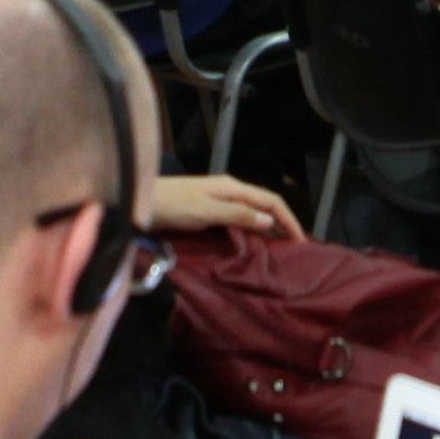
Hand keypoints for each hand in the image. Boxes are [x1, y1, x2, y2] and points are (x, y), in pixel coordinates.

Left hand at [147, 171, 300, 238]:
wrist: (138, 200)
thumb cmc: (171, 205)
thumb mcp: (206, 211)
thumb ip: (237, 214)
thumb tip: (268, 220)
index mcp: (232, 187)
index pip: (271, 201)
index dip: (289, 220)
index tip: (301, 242)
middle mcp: (228, 191)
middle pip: (264, 205)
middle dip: (282, 224)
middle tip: (294, 250)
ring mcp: (217, 200)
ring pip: (252, 213)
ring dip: (267, 229)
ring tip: (278, 251)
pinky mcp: (206, 211)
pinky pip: (237, 220)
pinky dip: (250, 231)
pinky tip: (250, 245)